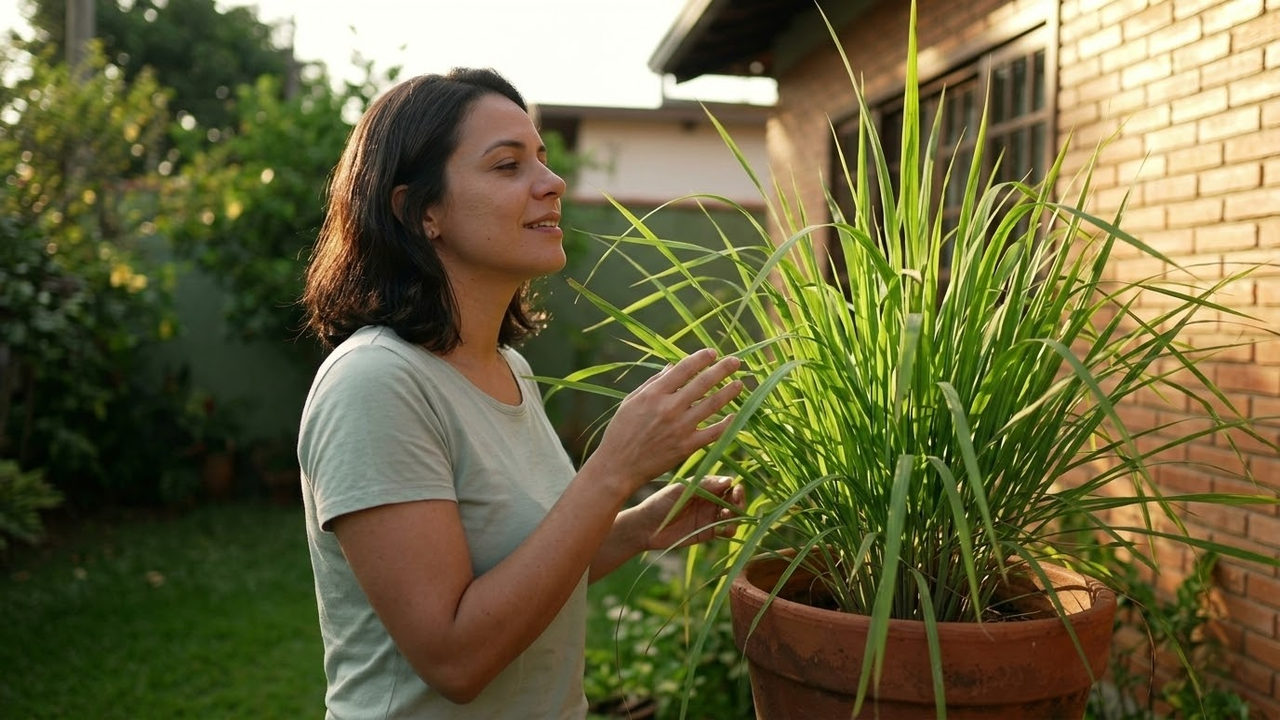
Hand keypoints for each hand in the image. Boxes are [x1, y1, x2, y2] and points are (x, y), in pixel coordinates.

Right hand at [588, 348, 741, 495]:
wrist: (618, 466)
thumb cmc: (621, 431)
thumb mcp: (631, 401)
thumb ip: (653, 383)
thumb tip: (672, 366)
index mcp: (654, 394)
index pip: (683, 369)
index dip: (700, 358)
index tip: (712, 352)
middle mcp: (669, 408)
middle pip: (703, 383)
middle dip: (722, 369)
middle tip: (736, 361)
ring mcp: (680, 428)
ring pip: (712, 405)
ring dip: (729, 392)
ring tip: (740, 383)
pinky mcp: (686, 447)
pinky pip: (713, 433)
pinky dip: (726, 424)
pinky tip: (735, 416)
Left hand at [628, 475, 745, 551]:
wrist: (645, 528)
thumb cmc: (659, 504)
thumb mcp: (680, 491)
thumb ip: (704, 486)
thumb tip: (729, 481)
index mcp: (702, 487)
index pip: (725, 484)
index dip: (733, 486)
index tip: (735, 488)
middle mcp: (709, 501)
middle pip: (732, 499)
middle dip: (739, 500)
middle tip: (737, 502)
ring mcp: (709, 517)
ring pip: (732, 515)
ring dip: (736, 515)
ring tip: (726, 516)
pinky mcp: (707, 533)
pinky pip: (725, 531)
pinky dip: (731, 529)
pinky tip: (727, 529)